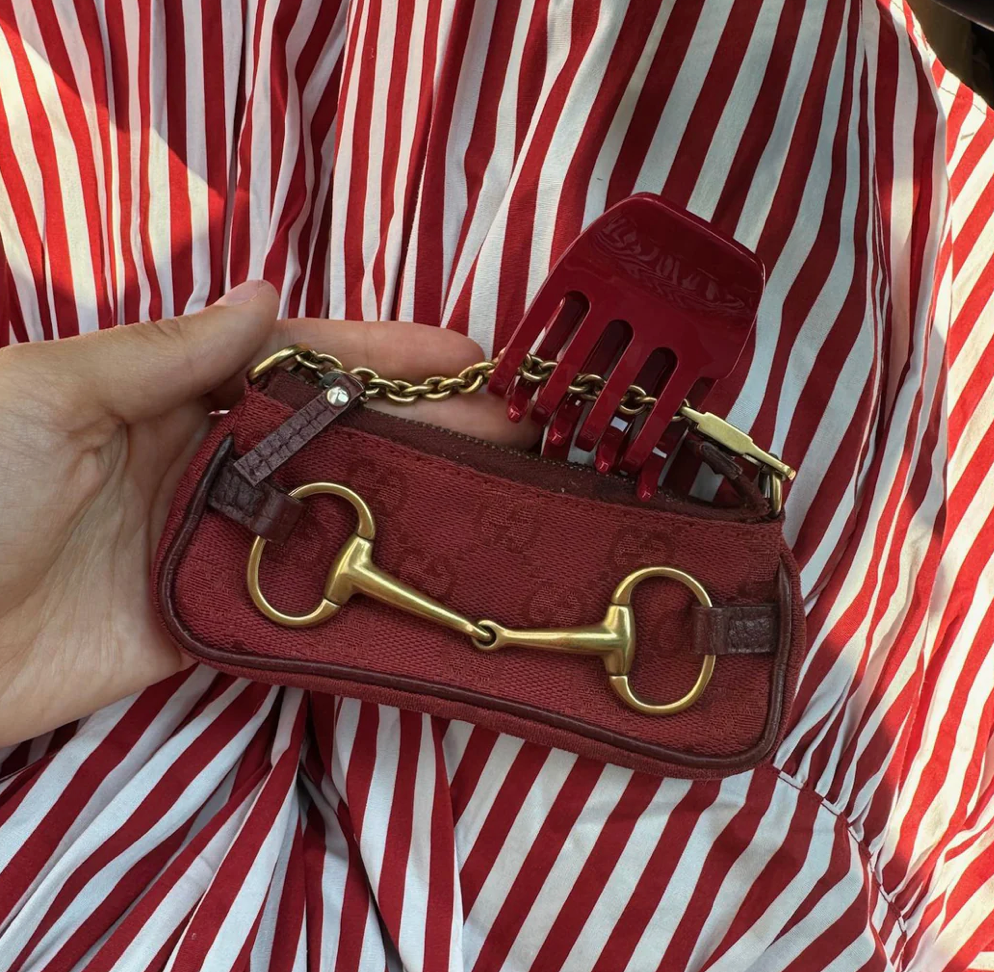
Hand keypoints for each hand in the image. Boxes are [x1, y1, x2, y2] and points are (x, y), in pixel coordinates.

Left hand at [0, 281, 536, 745]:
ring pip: (331, 516)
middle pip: (336, 441)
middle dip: (425, 429)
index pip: (299, 363)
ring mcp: (211, 545)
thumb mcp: (52, 393)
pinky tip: (424, 578)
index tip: (466, 355)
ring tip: (498, 497)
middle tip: (515, 431)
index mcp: (166, 395)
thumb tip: (264, 295)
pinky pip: (296, 600)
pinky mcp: (207, 623)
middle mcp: (202, 464)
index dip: (385, 357)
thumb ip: (165, 353)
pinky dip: (358, 589)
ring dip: (411, 506)